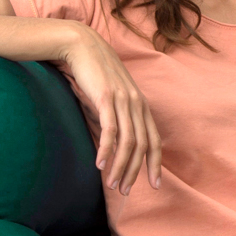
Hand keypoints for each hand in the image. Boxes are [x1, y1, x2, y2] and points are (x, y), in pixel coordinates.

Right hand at [60, 25, 161, 194]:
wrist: (80, 44)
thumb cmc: (93, 73)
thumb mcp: (110, 97)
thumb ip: (116, 117)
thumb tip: (114, 142)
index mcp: (140, 105)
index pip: (153, 141)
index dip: (155, 164)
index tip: (154, 184)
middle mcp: (137, 104)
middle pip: (142, 146)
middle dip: (135, 172)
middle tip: (125, 191)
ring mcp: (123, 101)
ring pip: (128, 142)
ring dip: (120, 167)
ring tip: (112, 184)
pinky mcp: (106, 98)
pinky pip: (110, 131)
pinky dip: (107, 150)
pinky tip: (100, 165)